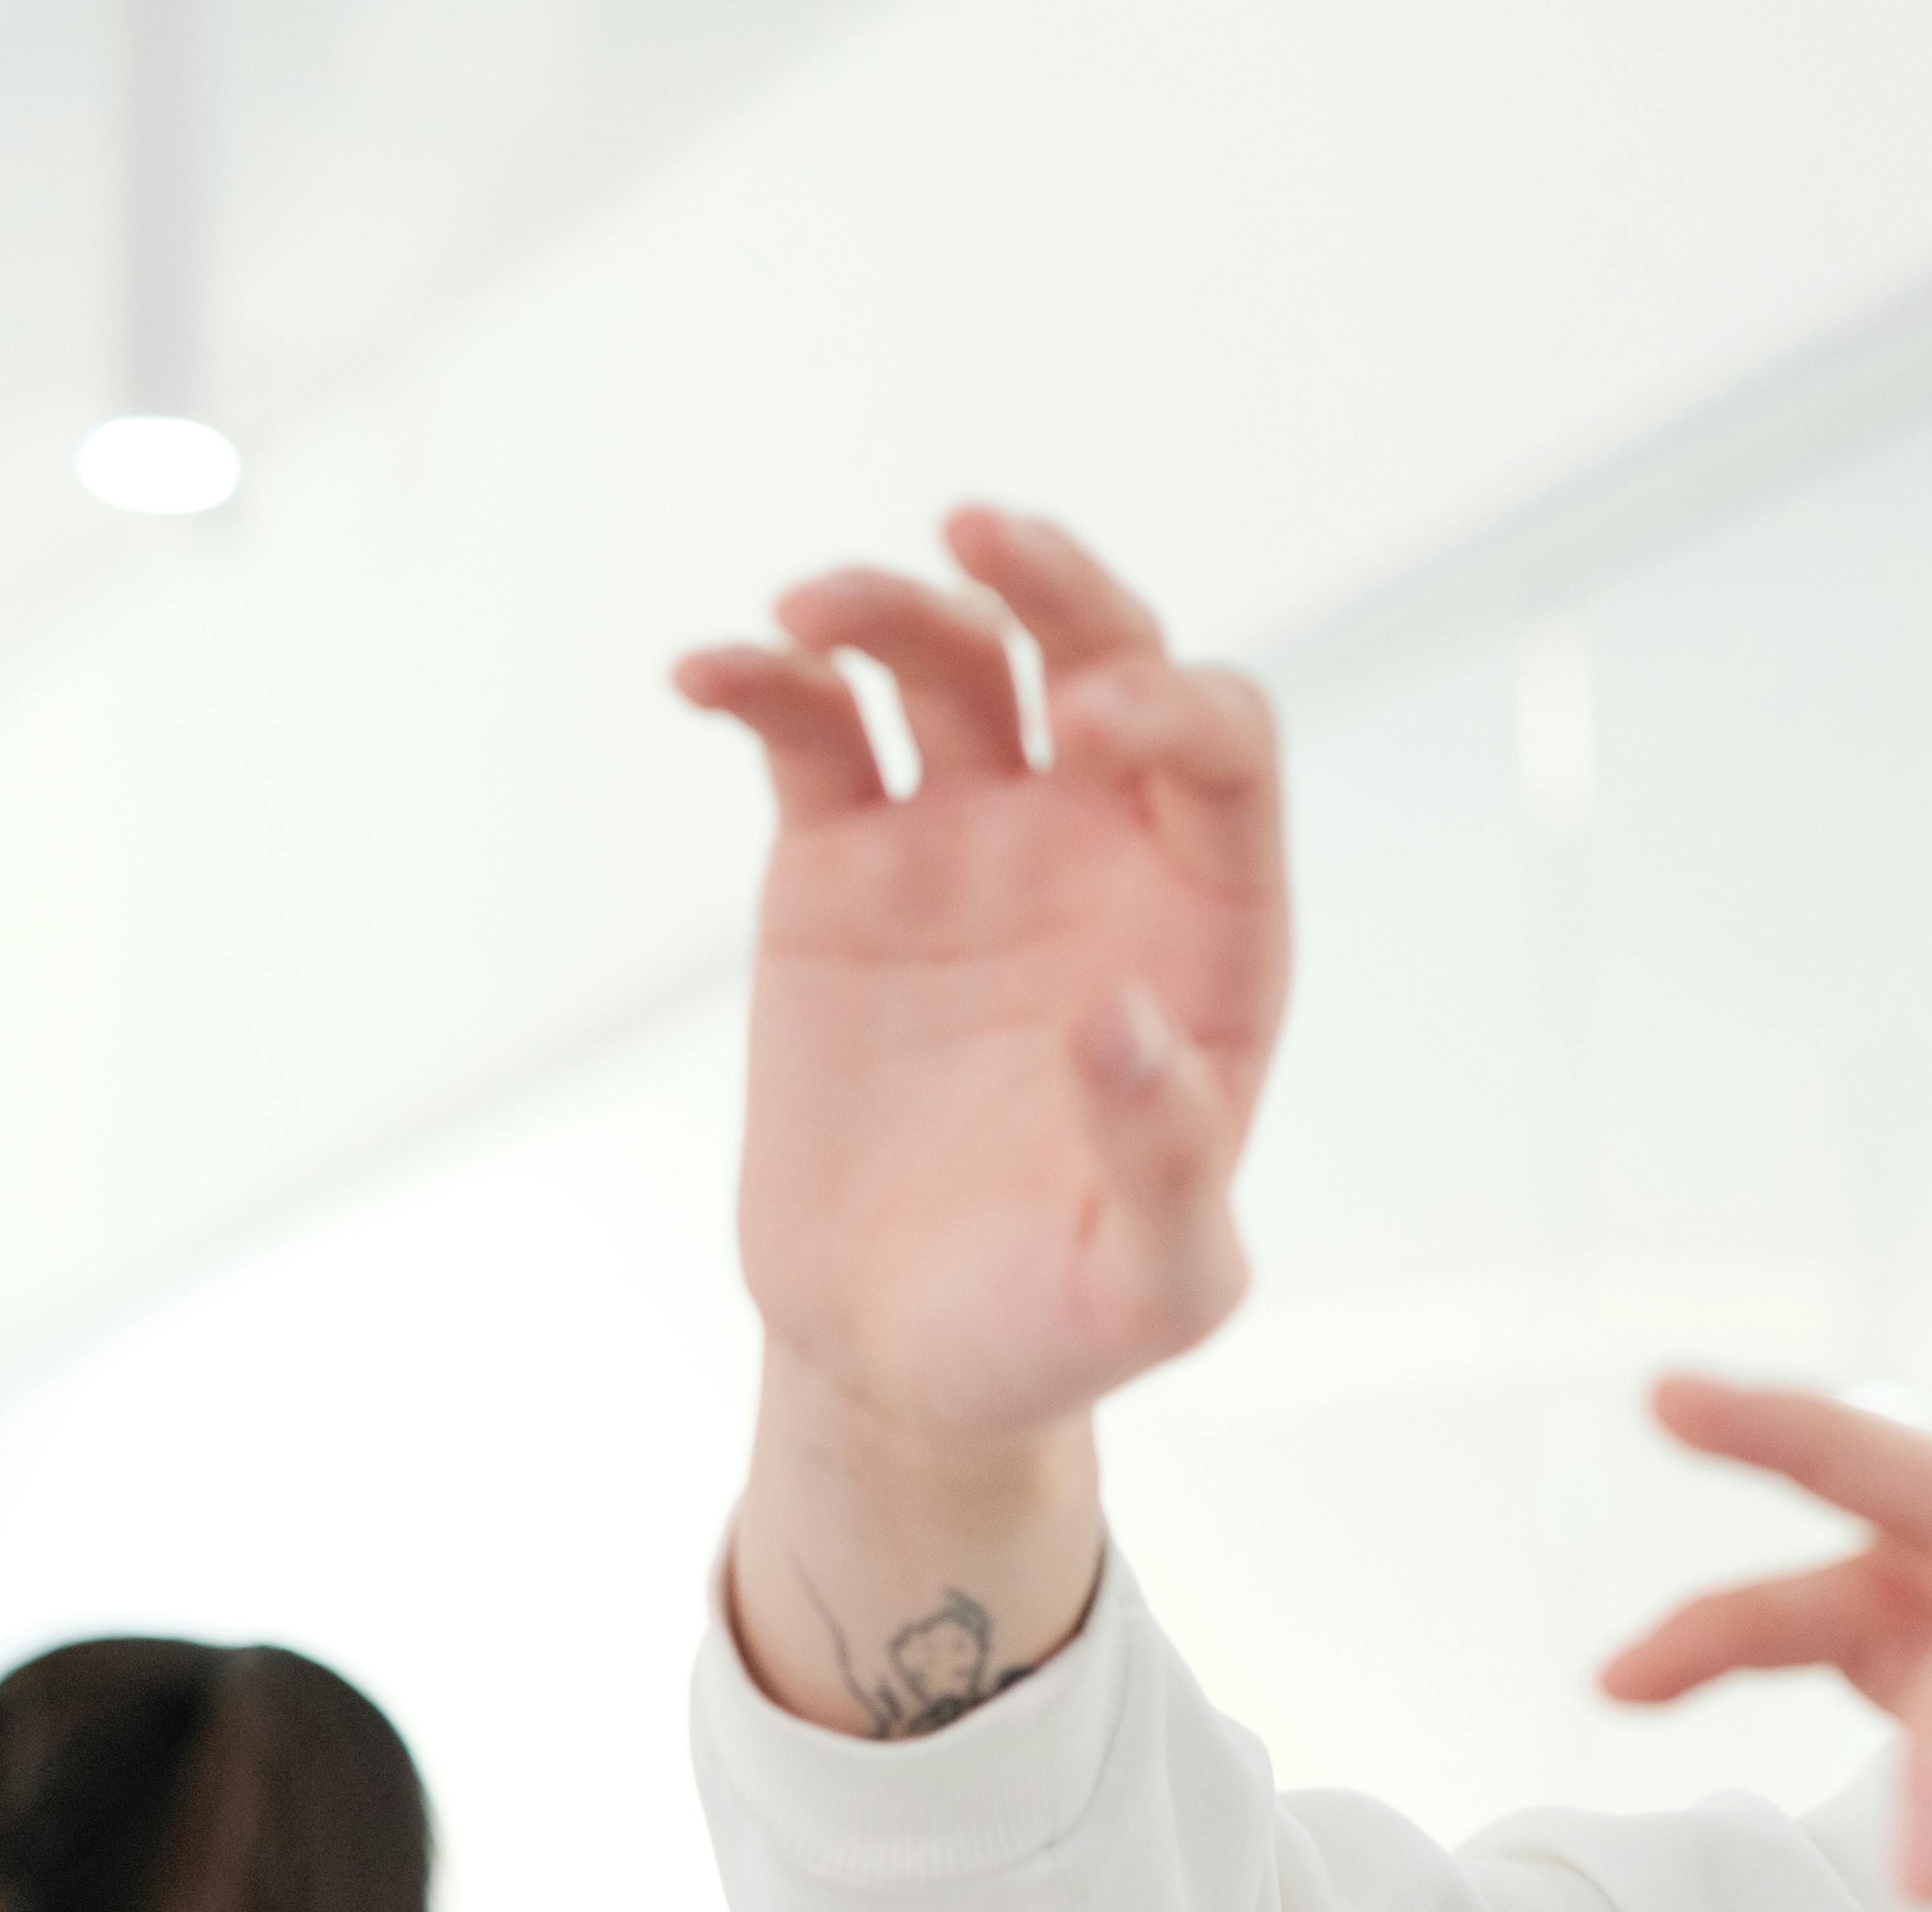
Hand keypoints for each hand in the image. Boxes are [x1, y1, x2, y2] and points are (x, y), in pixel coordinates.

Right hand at [680, 510, 1282, 1448]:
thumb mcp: (1151, 1295)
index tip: (1091, 726)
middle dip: (1052, 578)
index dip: (1174, 709)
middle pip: (1099, 650)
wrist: (897, 1358)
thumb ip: (1174, 1173)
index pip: (1223, 754)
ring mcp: (967, 845)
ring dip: (885, 607)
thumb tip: (1126, 1023)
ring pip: (947, 660)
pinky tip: (708, 675)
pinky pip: (808, 732)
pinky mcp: (841, 867)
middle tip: (976, 533)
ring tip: (803, 615)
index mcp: (1209, 932)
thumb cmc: (1053, 1329)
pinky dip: (760, 683)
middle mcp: (1099, 855)